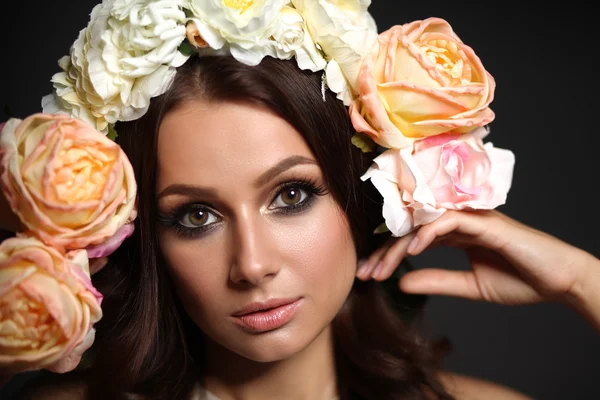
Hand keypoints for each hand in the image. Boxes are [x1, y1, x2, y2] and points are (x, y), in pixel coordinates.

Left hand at [356, 210, 594, 305]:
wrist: (560, 281)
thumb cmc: (521, 280)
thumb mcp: (470, 286)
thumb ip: (437, 281)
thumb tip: (402, 283)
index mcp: (454, 234)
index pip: (411, 238)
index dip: (388, 256)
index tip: (368, 275)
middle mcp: (458, 221)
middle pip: (410, 229)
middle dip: (384, 252)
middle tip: (363, 273)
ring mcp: (471, 219)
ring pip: (423, 224)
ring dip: (398, 246)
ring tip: (380, 269)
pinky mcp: (485, 222)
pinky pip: (448, 221)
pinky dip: (428, 234)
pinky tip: (412, 251)